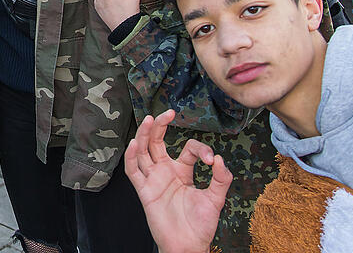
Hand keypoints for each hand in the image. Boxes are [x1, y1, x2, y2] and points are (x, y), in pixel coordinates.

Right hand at [125, 110, 230, 252]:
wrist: (188, 245)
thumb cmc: (200, 225)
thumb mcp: (216, 199)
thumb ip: (221, 179)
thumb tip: (220, 159)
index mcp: (182, 171)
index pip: (188, 149)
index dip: (200, 149)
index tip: (211, 160)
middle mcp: (165, 171)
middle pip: (156, 142)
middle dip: (160, 126)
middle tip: (167, 113)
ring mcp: (153, 180)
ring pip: (143, 151)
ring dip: (144, 135)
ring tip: (149, 119)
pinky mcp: (144, 191)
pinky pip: (133, 171)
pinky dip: (131, 156)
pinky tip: (135, 143)